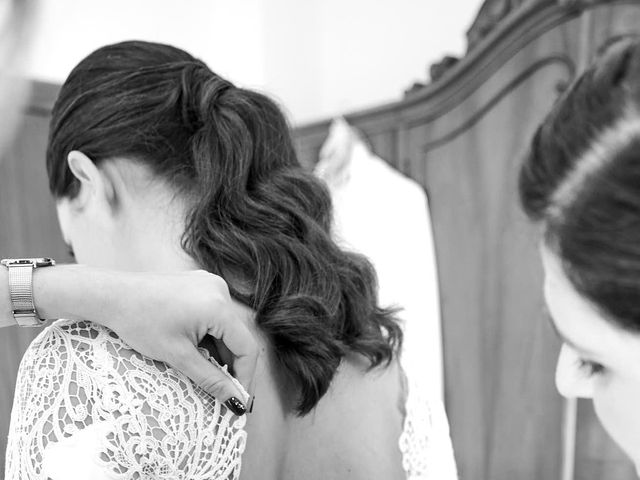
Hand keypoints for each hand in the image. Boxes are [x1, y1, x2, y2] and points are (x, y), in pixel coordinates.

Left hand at [105, 270, 258, 412]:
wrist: (111, 295)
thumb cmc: (139, 321)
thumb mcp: (177, 355)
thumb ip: (210, 379)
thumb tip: (234, 400)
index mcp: (219, 306)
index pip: (247, 347)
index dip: (244, 376)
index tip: (237, 399)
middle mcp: (220, 291)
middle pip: (237, 337)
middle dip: (229, 366)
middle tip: (220, 391)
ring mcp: (211, 285)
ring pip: (226, 328)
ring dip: (218, 351)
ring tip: (200, 369)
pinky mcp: (201, 285)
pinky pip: (215, 316)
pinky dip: (209, 336)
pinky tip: (193, 348)